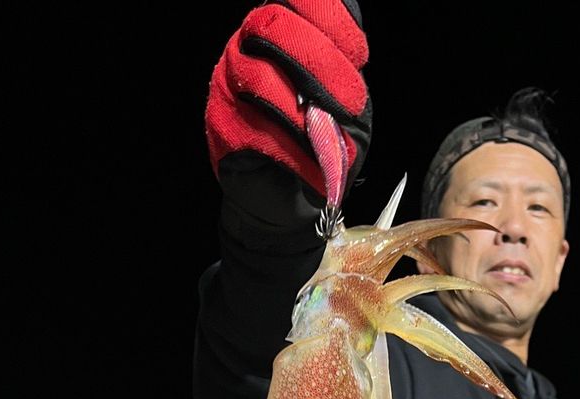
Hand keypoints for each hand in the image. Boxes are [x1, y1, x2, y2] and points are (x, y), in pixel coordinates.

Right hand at [206, 0, 370, 211]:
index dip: (333, 19)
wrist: (293, 197)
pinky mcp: (221, 123)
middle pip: (276, 26)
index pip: (305, 1)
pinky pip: (253, 127)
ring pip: (259, 76)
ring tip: (325, 139)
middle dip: (320, 64)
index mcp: (288, 31)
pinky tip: (309, 163)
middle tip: (347, 105)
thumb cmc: (321, 145)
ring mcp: (230, 81)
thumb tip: (346, 71)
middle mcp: (253, 46)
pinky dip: (290, 150)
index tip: (358, 56)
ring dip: (302, 113)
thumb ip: (346, 82)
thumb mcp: (347, 110)